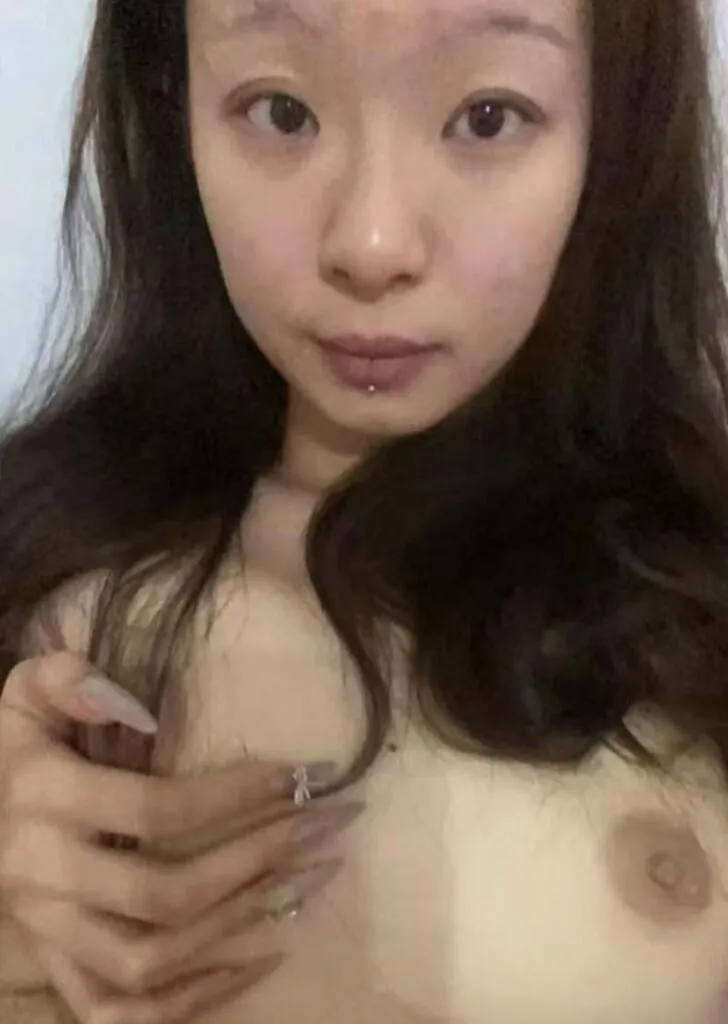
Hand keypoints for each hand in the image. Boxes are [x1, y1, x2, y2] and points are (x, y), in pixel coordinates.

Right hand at [0, 651, 358, 1022]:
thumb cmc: (13, 749)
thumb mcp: (24, 695)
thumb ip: (69, 680)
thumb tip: (142, 710)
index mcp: (42, 801)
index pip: (154, 808)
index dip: (236, 793)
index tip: (302, 773)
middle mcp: (41, 876)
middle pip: (165, 895)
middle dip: (260, 860)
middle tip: (329, 826)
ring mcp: (47, 934)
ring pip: (150, 963)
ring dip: (239, 926)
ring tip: (309, 879)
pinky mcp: (54, 969)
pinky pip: (120, 1014)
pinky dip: (195, 1002)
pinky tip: (261, 960)